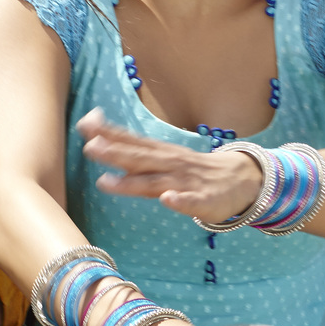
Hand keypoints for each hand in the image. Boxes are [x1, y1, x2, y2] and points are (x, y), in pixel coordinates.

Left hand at [76, 108, 263, 223]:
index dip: (108, 133)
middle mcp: (170, 164)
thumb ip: (130, 148)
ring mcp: (186, 182)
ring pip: (155, 182)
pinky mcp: (203, 200)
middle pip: (138, 158)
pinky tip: (169, 200)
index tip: (84, 124)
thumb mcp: (160, 155)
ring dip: (131, 181)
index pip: (131, 140)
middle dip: (114, 153)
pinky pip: (191, 202)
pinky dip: (180, 201)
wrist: (239, 178)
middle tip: (90, 147)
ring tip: (106, 181)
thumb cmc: (189, 169)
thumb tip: (95, 135)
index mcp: (159, 153)